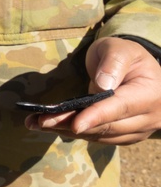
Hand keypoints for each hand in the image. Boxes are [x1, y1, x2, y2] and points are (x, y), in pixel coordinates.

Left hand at [25, 37, 160, 145]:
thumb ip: (113, 63)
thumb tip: (102, 85)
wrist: (135, 68)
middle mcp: (148, 117)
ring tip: (38, 123)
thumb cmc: (127, 55)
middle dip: (72, 124)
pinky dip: (75, 133)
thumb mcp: (120, 48)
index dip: (97, 116)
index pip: (121, 107)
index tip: (75, 123)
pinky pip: (99, 138)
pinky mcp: (124, 136)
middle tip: (42, 120)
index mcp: (150, 94)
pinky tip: (51, 126)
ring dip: (68, 131)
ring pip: (101, 136)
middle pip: (107, 126)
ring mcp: (137, 130)